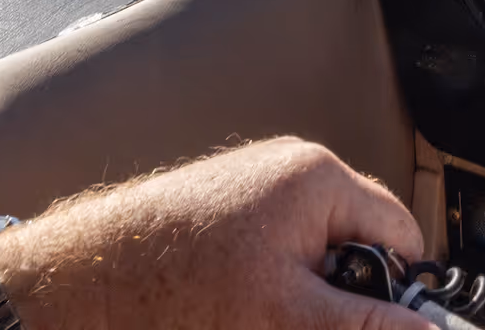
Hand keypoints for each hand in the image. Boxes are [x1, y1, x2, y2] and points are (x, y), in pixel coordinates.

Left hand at [0, 138, 428, 329]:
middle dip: (345, 293)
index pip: (397, 233)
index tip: (389, 324)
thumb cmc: (171, 281)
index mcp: (316, 178)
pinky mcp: (228, 210)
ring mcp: (256, 187)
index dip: (399, 289)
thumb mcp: (285, 313)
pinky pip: (279, 249)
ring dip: (307, 292)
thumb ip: (361, 323)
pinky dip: (275, 283)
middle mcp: (290, 170)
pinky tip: (242, 308)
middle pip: (358, 241)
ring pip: (316, 251)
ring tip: (264, 315)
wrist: (86, 279)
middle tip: (305, 321)